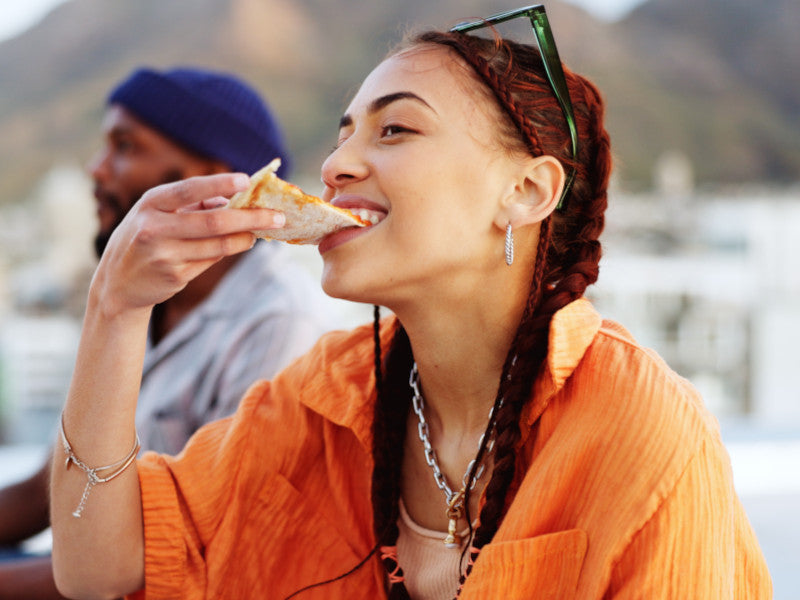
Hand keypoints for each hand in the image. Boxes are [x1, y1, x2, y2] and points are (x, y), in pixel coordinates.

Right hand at [91, 173, 283, 316]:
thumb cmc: (147, 236)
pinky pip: (211, 261)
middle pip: (213, 222)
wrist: (117, 282)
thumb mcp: (159, 212)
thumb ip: (194, 203)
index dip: (218, 184)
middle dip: (250, 218)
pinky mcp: (175, 276)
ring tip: (263, 230)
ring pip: (218, 245)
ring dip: (246, 237)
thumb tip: (235, 198)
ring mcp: (164, 255)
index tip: (246, 180)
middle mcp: (154, 228)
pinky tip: (242, 242)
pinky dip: (231, 249)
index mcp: (150, 203)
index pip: (188, 189)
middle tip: (277, 216)